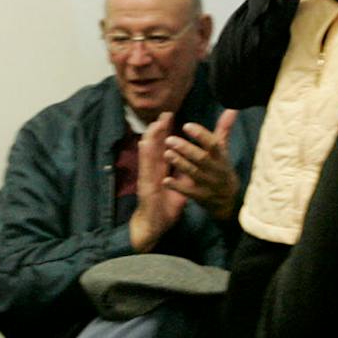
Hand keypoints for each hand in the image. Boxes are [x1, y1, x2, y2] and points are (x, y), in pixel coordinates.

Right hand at [127, 112, 186, 252]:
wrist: (155, 224)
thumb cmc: (166, 206)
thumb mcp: (180, 187)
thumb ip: (185, 172)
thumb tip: (193, 160)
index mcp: (162, 169)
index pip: (164, 147)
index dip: (167, 132)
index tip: (171, 117)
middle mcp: (153, 170)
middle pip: (156, 146)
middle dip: (159, 130)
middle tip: (165, 113)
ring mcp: (147, 176)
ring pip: (148, 153)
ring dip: (151, 138)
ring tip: (155, 123)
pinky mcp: (145, 185)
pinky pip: (145, 168)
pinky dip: (144, 155)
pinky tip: (144, 143)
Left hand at [162, 109, 240, 219]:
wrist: (228, 200)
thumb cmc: (222, 168)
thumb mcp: (224, 150)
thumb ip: (224, 129)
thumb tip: (231, 108)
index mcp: (221, 157)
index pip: (213, 144)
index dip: (201, 135)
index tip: (187, 126)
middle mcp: (215, 170)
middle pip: (202, 158)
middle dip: (186, 149)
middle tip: (169, 139)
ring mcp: (208, 184)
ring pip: (194, 173)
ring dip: (180, 164)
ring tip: (166, 153)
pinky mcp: (200, 196)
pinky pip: (188, 192)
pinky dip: (177, 186)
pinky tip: (165, 180)